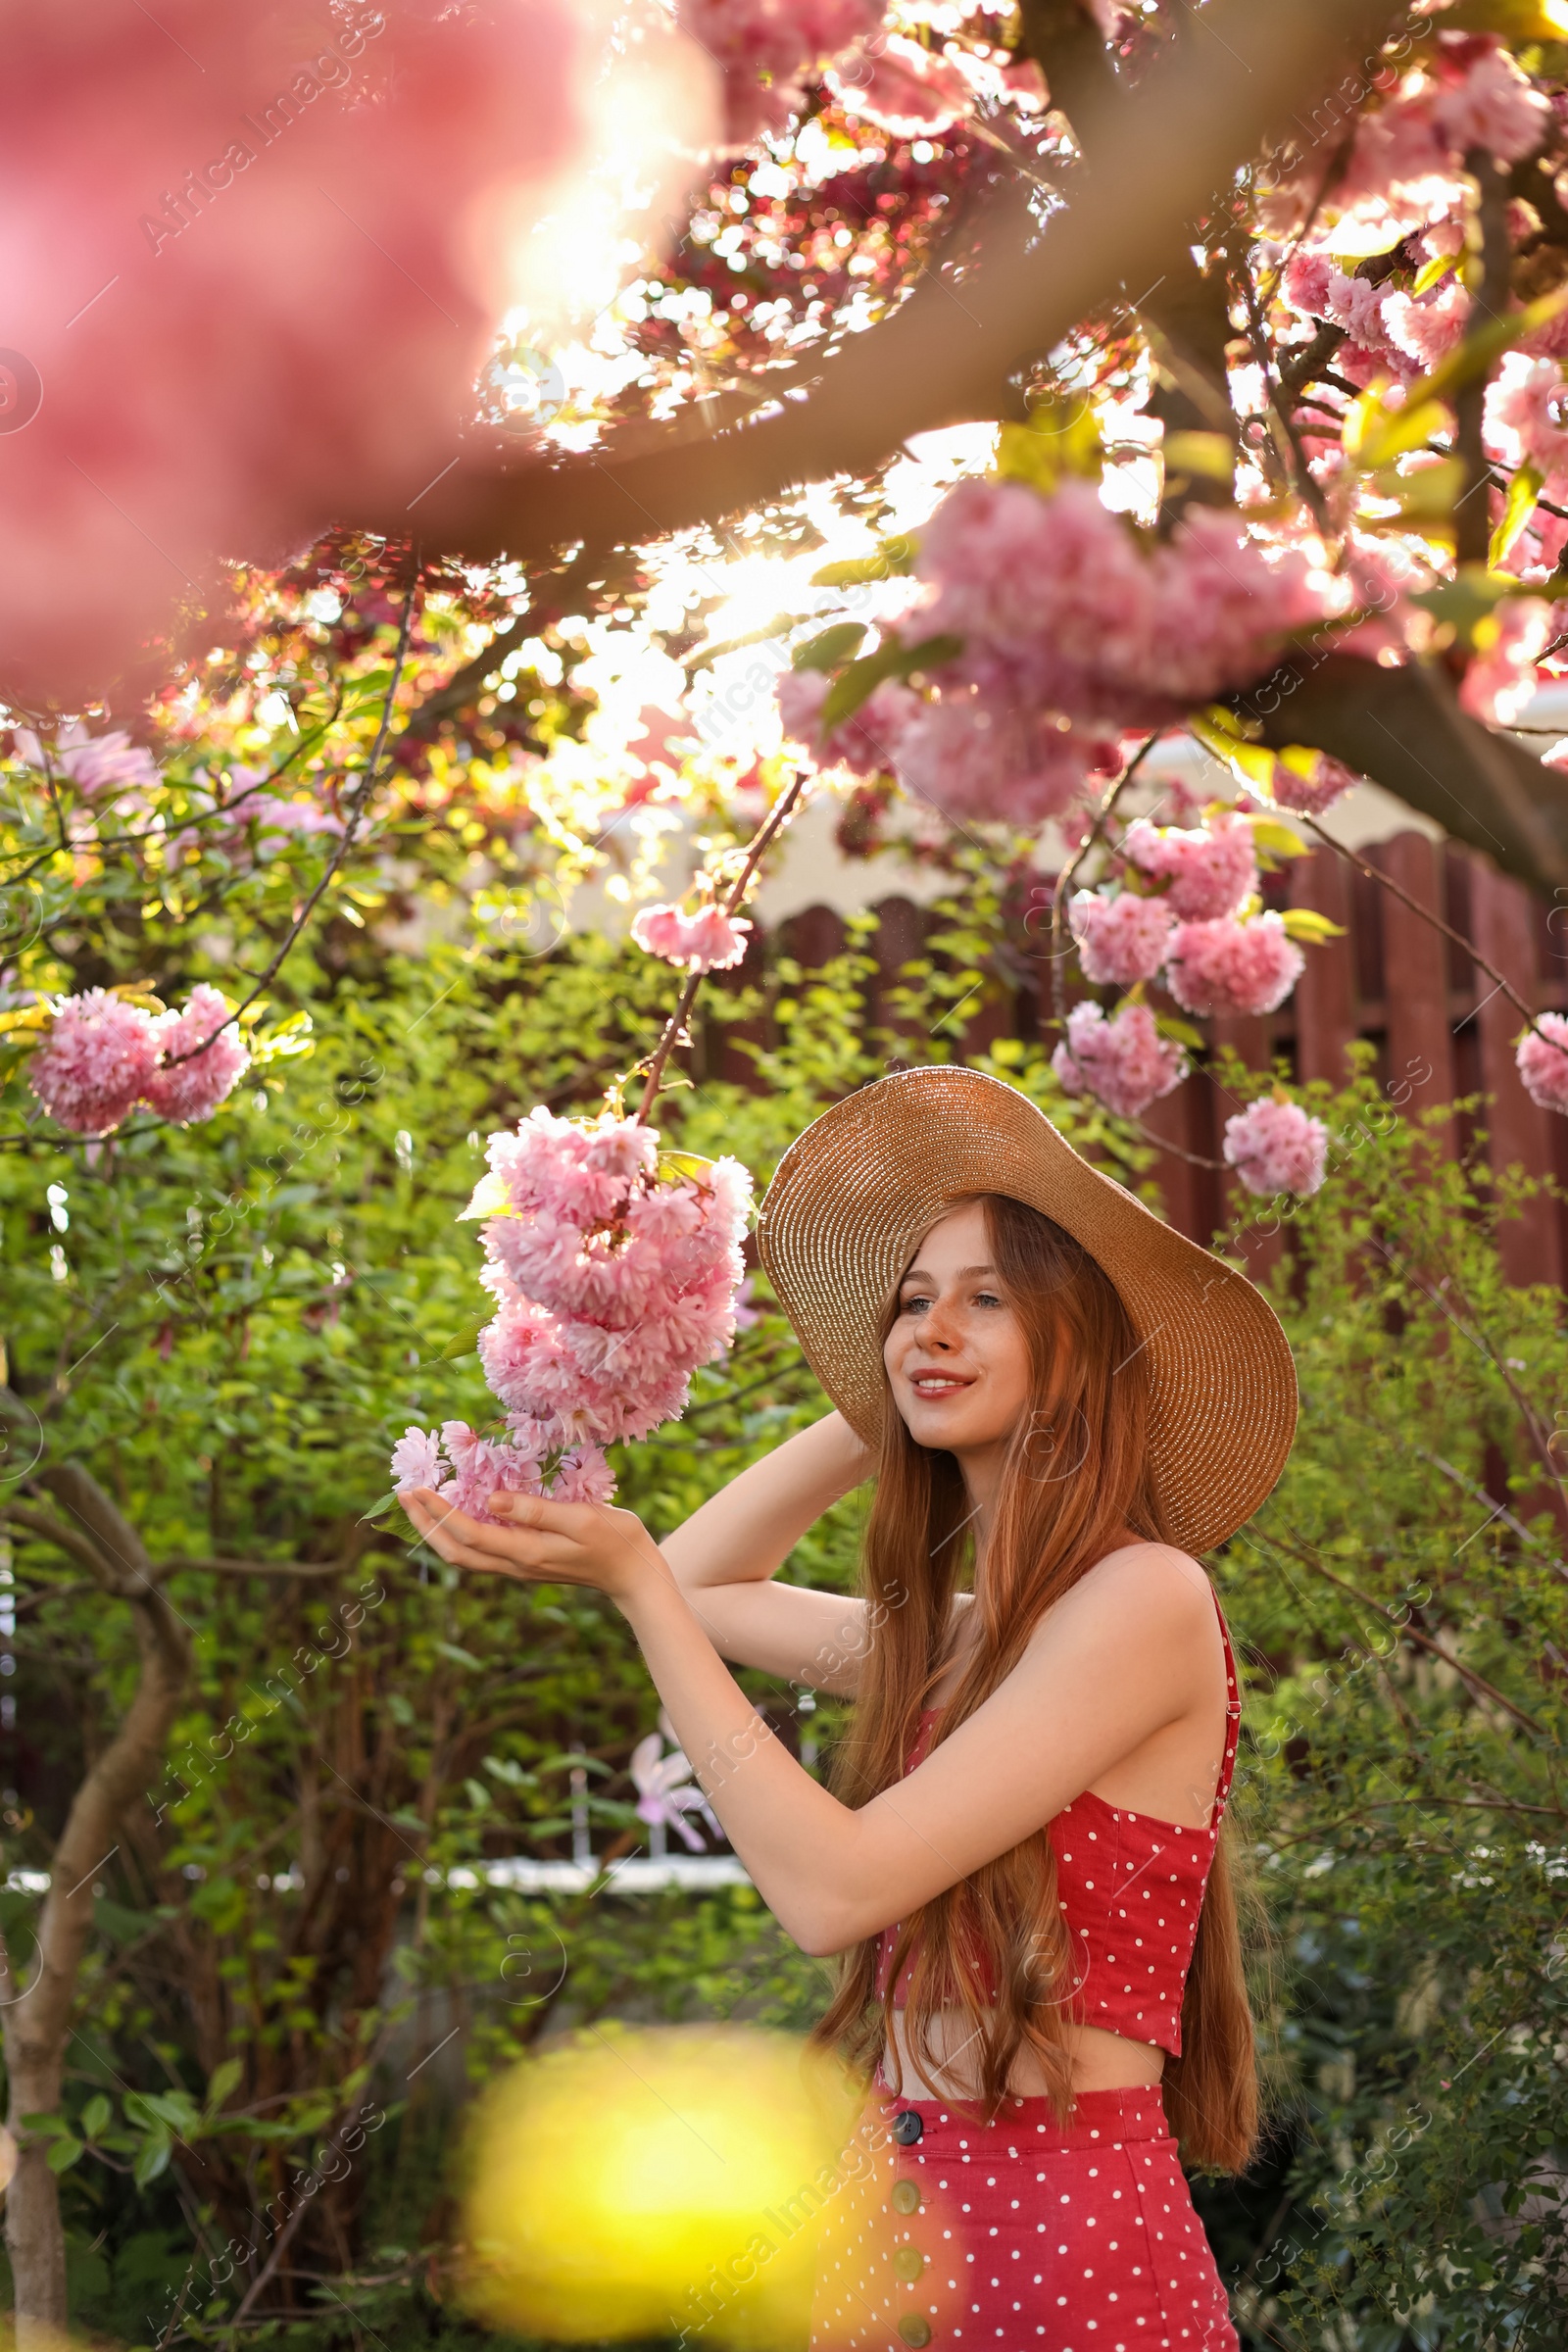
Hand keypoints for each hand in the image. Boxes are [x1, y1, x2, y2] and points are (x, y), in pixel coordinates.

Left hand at [399, 1486, 665, 1604]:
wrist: (634, 1573)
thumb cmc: (615, 1539)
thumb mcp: (580, 1517)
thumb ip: (535, 1510)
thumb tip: (490, 1500)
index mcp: (527, 1552)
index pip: (469, 1534)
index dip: (438, 1513)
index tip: (417, 1489)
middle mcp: (516, 1564)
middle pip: (455, 1552)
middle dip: (425, 1525)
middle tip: (403, 1494)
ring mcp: (519, 1566)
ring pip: (464, 1555)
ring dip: (437, 1531)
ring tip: (420, 1504)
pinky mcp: (526, 1562)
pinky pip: (481, 1551)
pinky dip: (458, 1534)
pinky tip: (456, 1513)